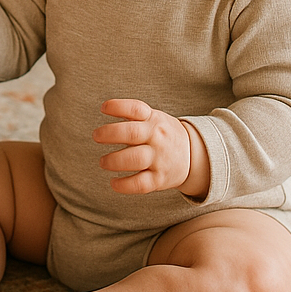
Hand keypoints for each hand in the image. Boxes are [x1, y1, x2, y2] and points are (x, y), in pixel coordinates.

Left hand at [93, 98, 207, 196]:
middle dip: (109, 134)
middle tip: (96, 136)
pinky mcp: (160, 179)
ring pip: (135, 159)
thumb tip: (105, 109)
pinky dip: (124, 185)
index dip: (117, 106)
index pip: (136, 108)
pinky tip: (113, 183)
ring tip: (103, 162)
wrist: (194, 155)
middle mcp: (157, 137)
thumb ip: (132, 114)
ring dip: (114, 161)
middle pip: (131, 133)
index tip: (103, 108)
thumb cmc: (162, 133)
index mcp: (153, 119)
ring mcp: (159, 158)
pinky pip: (141, 184)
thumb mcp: (153, 117)